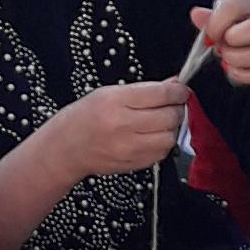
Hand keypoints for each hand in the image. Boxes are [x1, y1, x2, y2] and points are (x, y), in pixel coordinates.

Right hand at [49, 81, 191, 182]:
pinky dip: (163, 143)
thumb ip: (143, 90)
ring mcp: (129, 148)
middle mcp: (123, 126)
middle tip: (174, 105)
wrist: (67, 148)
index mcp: (115, 102)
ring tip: (162, 121)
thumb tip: (173, 85)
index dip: (178, 92)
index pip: (160, 94)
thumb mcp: (109, 93)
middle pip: (169, 117)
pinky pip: (161, 153)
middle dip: (177, 109)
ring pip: (169, 137)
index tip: (182, 90)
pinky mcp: (134, 164)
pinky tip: (153, 136)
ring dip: (172, 128)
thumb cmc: (84, 118)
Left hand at [195, 0, 249, 87]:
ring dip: (235, 61)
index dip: (218, 22)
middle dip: (233, 41)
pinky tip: (236, 69)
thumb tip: (196, 14)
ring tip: (228, 58)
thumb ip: (213, 18)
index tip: (210, 34)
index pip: (237, 6)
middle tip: (222, 46)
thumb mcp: (232, 20)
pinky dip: (242, 75)